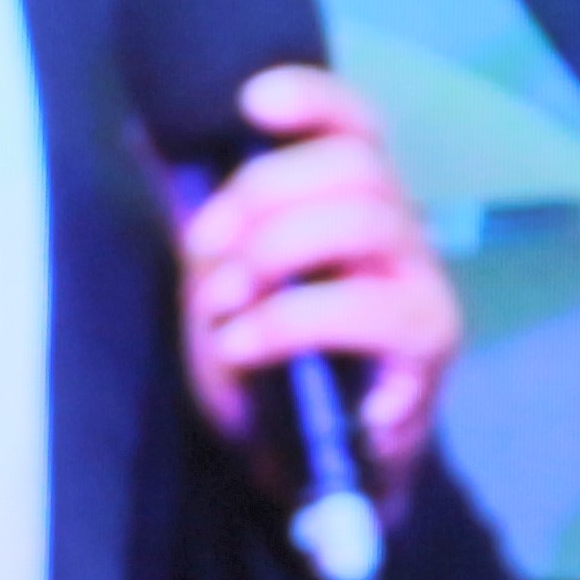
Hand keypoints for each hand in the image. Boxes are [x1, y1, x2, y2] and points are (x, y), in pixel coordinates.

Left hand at [173, 67, 459, 516]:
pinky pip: (366, 309)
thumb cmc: (273, 380)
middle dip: (262, 195)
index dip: (309, 97)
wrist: (315, 482)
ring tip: (226, 306)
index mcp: (354, 208)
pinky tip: (245, 348)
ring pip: (366, 217)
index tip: (248, 105)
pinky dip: (289, 321)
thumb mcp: (223, 291)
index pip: (354, 123)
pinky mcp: (428, 352)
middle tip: (206, 253)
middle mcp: (400, 238)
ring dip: (276, 251)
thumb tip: (151, 141)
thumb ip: (207, 228)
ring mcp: (422, 291)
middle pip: (354, 164)